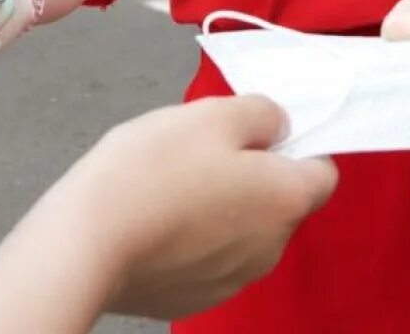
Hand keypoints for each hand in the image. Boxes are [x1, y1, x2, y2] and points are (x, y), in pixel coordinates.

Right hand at [0, 96, 338, 333]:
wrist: (85, 243)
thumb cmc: (152, 169)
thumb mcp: (212, 115)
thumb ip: (261, 113)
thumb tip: (279, 125)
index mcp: (286, 199)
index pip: (323, 171)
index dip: (298, 145)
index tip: (258, 131)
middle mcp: (271, 247)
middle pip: (281, 201)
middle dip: (255, 173)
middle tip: (203, 150)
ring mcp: (233, 278)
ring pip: (245, 229)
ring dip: (224, 206)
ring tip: (173, 183)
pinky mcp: (195, 297)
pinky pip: (211, 257)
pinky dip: (195, 238)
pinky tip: (157, 218)